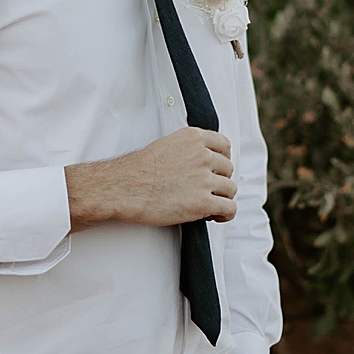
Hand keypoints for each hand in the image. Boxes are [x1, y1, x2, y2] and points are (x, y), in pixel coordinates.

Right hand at [65, 127, 234, 229]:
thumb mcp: (165, 145)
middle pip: (228, 168)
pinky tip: (215, 215)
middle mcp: (202, 155)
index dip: (222, 159)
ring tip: (208, 204)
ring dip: (221, 198)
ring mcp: (204, 179)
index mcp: (193, 138)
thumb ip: (187, 150)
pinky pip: (229, 208)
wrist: (123, 188)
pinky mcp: (203, 202)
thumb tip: (200, 162)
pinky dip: (225, 214)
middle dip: (219, 180)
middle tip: (206, 190)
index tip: (217, 169)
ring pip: (230, 189)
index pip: (224, 145)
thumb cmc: (137, 170)